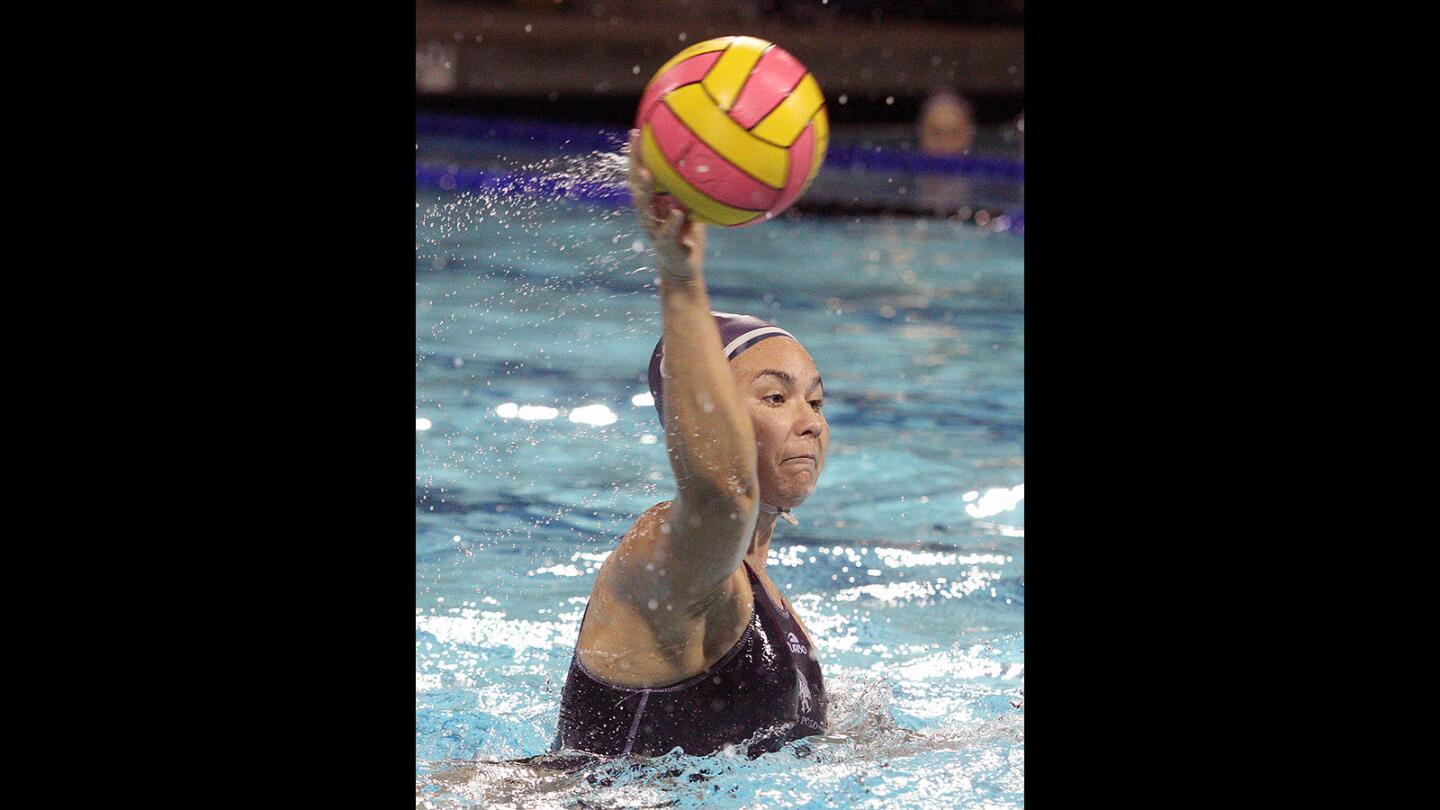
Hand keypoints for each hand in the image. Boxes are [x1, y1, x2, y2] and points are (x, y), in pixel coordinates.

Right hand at [628, 129, 706, 280]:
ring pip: (644, 208)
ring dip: (645, 190)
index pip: (641, 174)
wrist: (683, 270)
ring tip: (646, 173)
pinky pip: (666, 233)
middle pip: (636, 184)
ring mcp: (654, 229)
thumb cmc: (688, 235)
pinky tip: (677, 211)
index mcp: (653, 203)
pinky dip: (671, 222)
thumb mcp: (692, 208)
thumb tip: (709, 165)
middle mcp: (648, 213)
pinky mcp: (665, 246)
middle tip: (636, 139)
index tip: (637, 130)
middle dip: (635, 161)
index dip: (638, 154)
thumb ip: (692, 191)